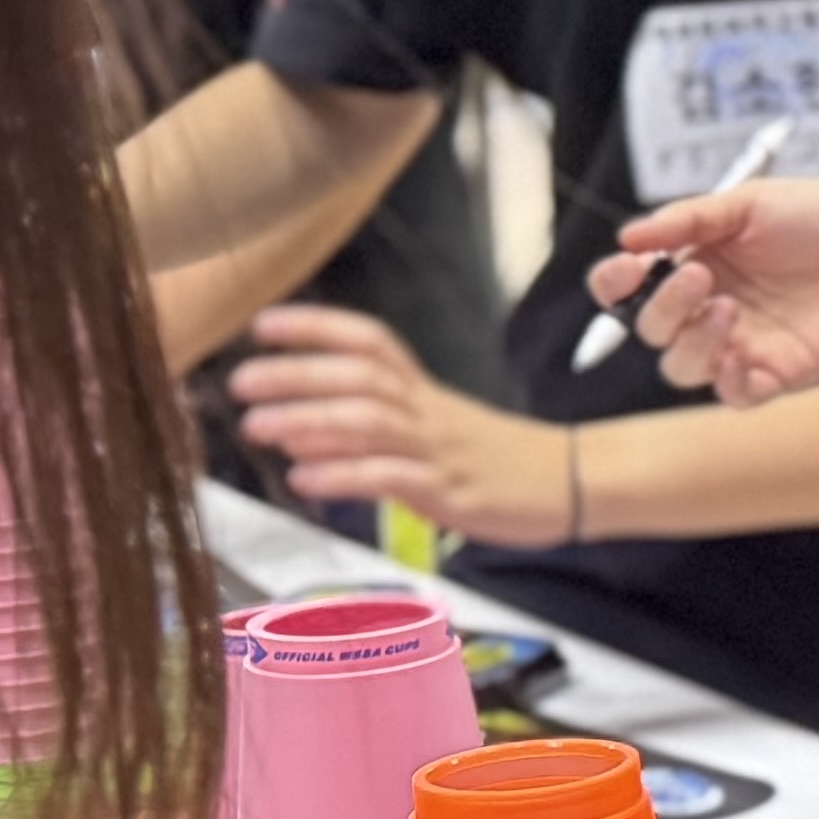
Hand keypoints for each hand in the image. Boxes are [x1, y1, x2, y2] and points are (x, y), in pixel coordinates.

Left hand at [228, 307, 566, 540]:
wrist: (577, 482)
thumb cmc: (500, 457)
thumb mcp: (439, 426)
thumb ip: (374, 424)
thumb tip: (297, 431)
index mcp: (424, 391)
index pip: (369, 341)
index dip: (316, 327)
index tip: (262, 325)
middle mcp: (429, 412)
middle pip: (360, 377)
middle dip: (296, 374)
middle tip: (240, 382)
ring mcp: (441, 451)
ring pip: (370, 422)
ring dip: (308, 421)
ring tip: (257, 428)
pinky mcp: (454, 493)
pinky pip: (393, 477)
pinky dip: (344, 476)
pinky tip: (305, 481)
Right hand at [597, 180, 818, 404]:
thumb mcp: (751, 203)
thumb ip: (689, 220)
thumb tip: (626, 238)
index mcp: (694, 264)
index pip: (630, 287)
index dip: (615, 284)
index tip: (628, 268)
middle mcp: (710, 308)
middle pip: (651, 330)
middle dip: (663, 308)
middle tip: (703, 278)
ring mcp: (743, 343)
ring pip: (682, 369)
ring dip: (692, 344)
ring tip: (730, 309)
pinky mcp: (780, 372)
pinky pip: (735, 395)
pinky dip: (731, 382)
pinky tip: (747, 357)